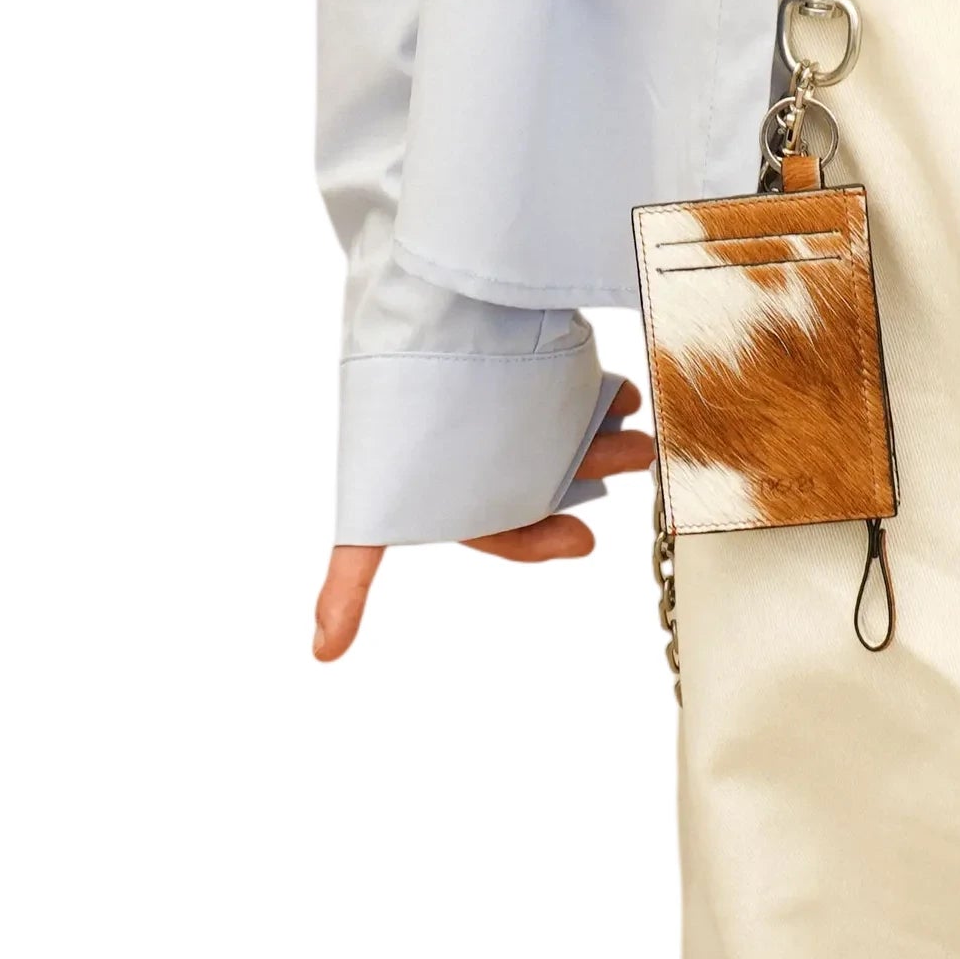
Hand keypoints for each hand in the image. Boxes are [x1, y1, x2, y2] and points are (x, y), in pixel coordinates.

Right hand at [311, 380, 655, 661]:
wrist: (414, 304)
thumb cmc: (390, 409)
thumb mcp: (373, 505)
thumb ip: (351, 577)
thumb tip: (323, 654)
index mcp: (445, 483)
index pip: (495, 525)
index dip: (536, 540)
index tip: (583, 542)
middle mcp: (475, 443)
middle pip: (540, 471)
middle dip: (588, 470)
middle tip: (632, 461)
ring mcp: (501, 395)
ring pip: (560, 426)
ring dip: (602, 432)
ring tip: (636, 429)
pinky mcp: (520, 352)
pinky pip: (568, 378)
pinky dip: (600, 387)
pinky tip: (626, 392)